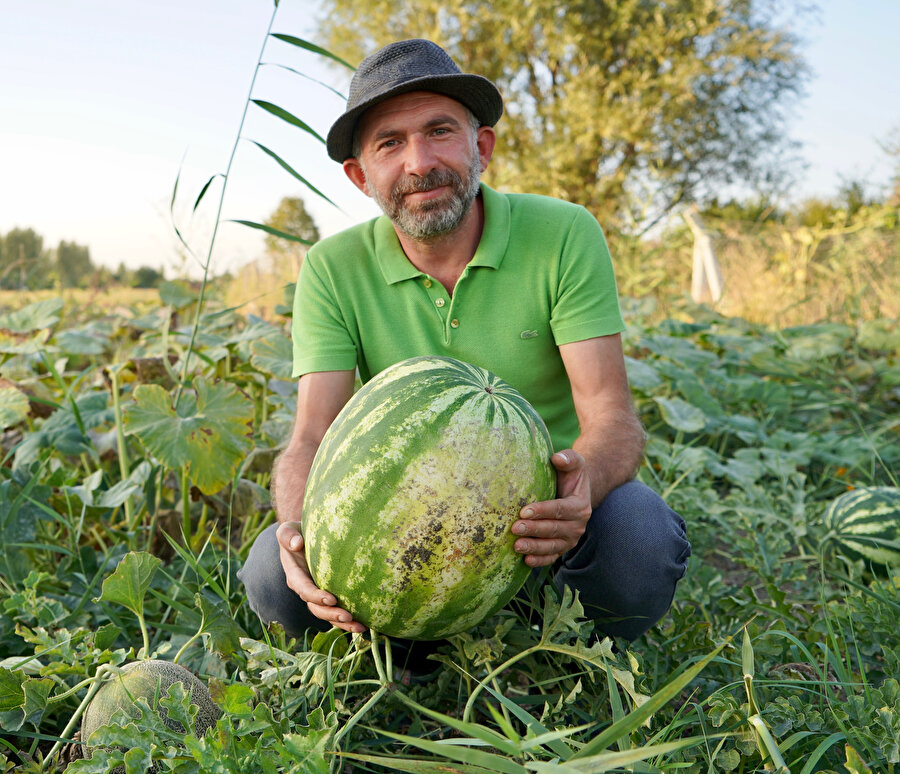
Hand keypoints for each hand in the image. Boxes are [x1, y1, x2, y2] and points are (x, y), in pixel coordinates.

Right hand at [275, 521, 365, 632]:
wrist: (304, 538)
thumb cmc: (297, 533)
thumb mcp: (288, 530)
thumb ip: (287, 536)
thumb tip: (297, 544)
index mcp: (295, 575)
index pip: (304, 589)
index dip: (316, 596)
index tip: (331, 598)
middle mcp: (305, 588)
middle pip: (316, 607)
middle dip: (331, 614)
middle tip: (348, 616)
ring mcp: (316, 594)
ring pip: (327, 614)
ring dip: (342, 623)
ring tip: (360, 627)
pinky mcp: (328, 595)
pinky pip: (336, 610)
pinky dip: (348, 620)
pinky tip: (365, 624)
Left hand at [512, 450, 591, 566]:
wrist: (574, 492)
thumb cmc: (569, 475)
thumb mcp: (574, 463)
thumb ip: (568, 458)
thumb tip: (557, 458)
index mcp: (580, 506)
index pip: (560, 509)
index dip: (543, 511)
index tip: (524, 510)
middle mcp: (577, 526)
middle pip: (553, 529)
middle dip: (534, 530)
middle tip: (514, 528)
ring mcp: (569, 539)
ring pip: (552, 546)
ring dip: (534, 547)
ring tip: (516, 546)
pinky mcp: (561, 548)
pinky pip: (551, 557)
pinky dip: (539, 560)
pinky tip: (526, 561)